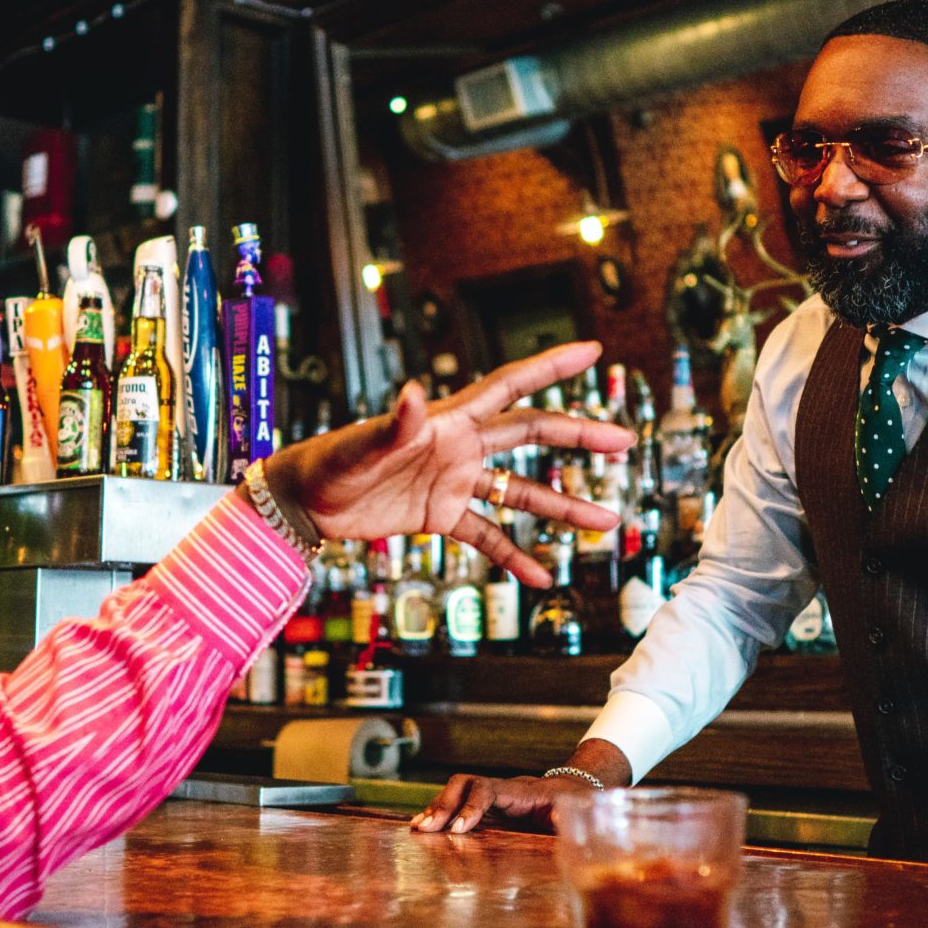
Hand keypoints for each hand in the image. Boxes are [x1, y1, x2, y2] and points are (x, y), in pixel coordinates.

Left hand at [258, 342, 635, 587]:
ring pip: (521, 491)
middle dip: (579, 437)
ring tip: (606, 521)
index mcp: (449, 421)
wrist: (304, 501)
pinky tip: (544, 578)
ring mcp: (454, 482)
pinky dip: (514, 556)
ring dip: (562, 506)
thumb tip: (414, 395)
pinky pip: (487, 536)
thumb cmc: (329, 462)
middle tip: (623, 442)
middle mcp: (461, 447)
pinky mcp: (440, 515)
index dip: (552, 367)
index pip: (511, 386)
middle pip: (532, 436)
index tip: (594, 350)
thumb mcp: (362, 446)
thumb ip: (394, 425)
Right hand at [411, 741, 631, 832]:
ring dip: (436, 808)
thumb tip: (557, 816)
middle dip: (443, 804)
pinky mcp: (490, 808)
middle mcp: (503, 789)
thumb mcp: (578, 809)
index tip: (459, 829)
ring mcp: (494, 796)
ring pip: (457, 791)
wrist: (577, 789)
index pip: (488, 790)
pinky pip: (460, 804)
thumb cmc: (577, 802)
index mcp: (521, 791)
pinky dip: (441, 814)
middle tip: (424, 827)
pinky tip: (424, 827)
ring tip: (416, 827)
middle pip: (464, 784)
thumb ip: (566, 815)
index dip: (472, 806)